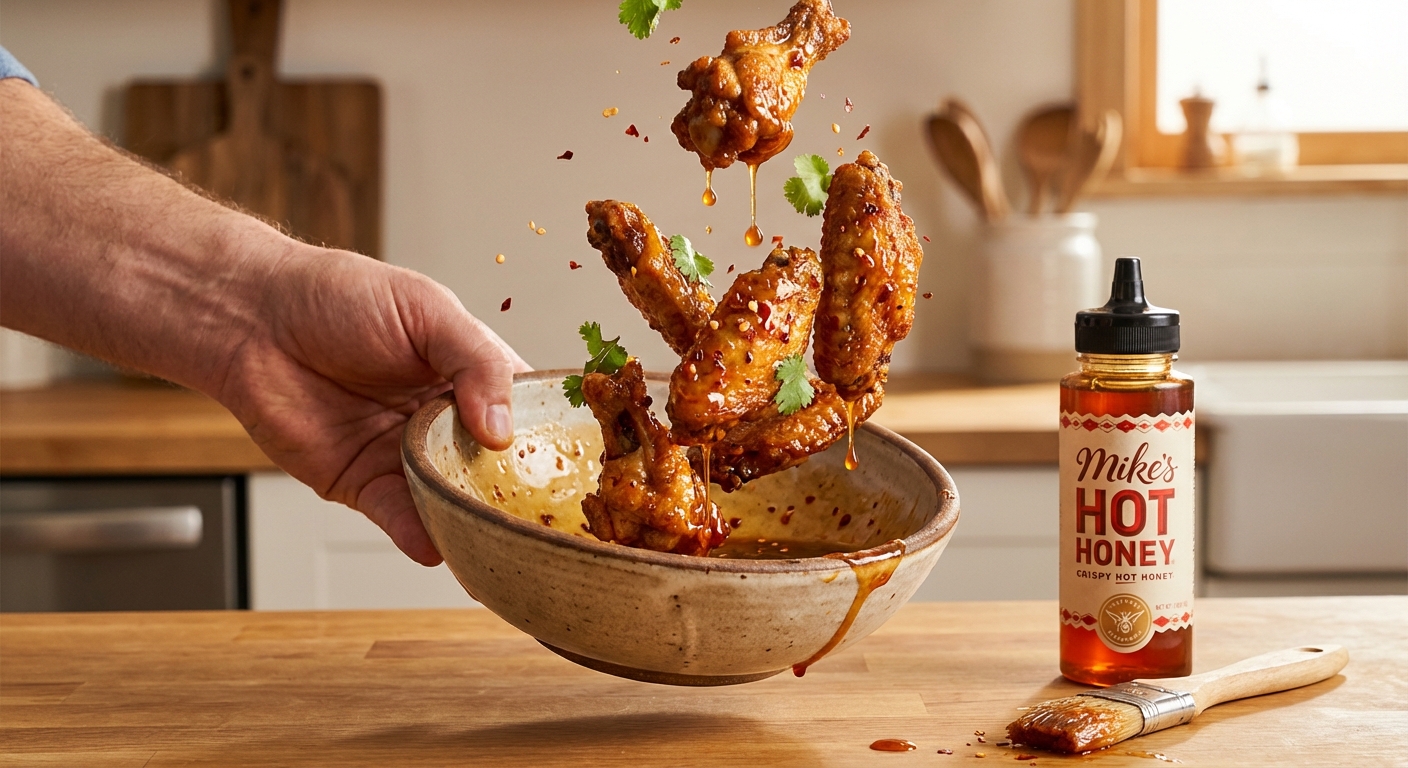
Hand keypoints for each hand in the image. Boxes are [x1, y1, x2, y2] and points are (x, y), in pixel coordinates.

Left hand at [219, 247, 529, 564]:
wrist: (250, 318)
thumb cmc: (337, 295)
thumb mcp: (426, 310)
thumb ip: (474, 362)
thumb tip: (503, 428)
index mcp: (472, 374)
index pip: (527, 413)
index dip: (552, 439)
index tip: (581, 466)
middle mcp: (446, 421)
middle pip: (495, 468)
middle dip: (517, 494)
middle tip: (543, 519)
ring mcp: (407, 456)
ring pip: (452, 499)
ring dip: (472, 521)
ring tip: (496, 540)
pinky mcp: (363, 484)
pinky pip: (399, 517)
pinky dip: (419, 534)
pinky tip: (437, 545)